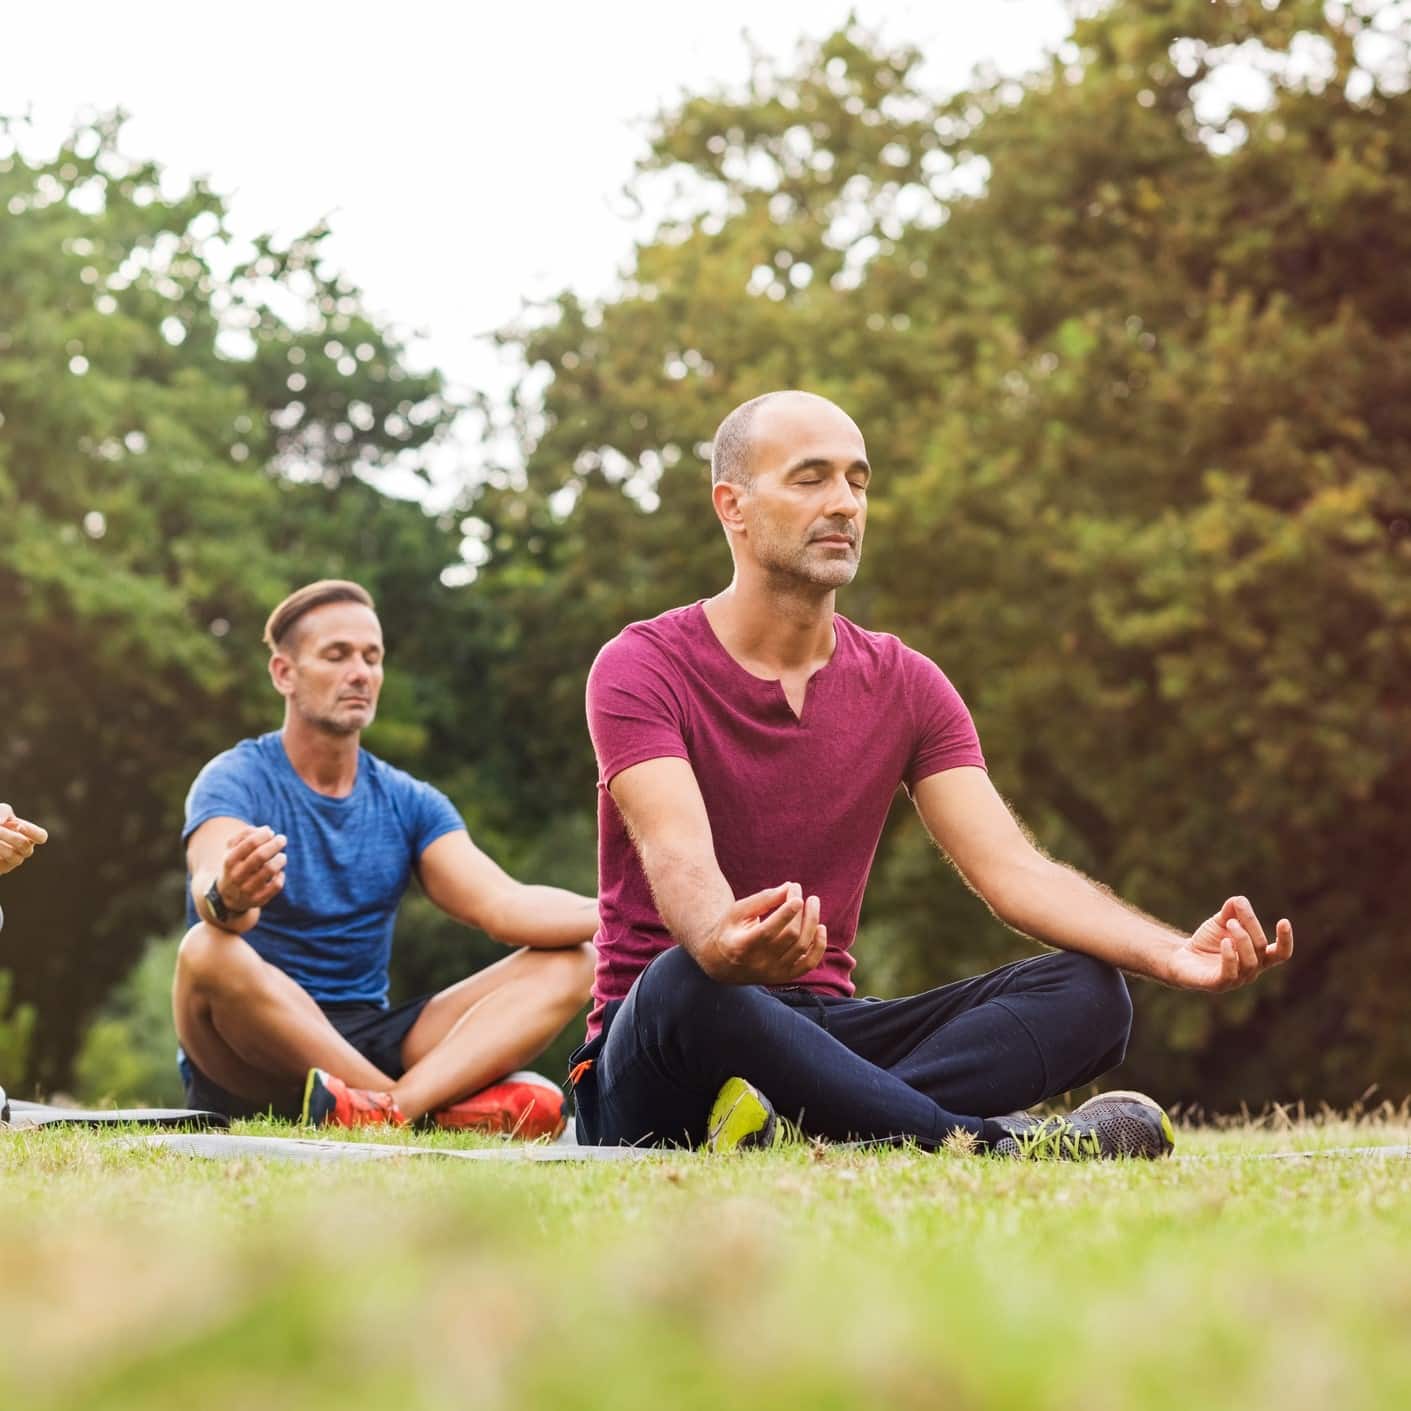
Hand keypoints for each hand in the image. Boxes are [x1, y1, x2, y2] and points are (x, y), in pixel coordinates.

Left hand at [0, 803, 47, 876]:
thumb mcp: (0, 811)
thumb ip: (5, 813)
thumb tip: (8, 825)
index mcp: (29, 835)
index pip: (41, 836)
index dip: (32, 832)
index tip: (18, 826)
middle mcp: (24, 849)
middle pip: (25, 846)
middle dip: (9, 837)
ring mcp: (13, 860)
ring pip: (12, 855)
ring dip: (0, 845)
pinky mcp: (2, 868)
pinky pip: (1, 862)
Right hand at [217, 825, 287, 913]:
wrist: (227, 896)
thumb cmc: (235, 864)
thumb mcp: (232, 848)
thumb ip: (246, 834)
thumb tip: (267, 830)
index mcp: (229, 860)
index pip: (250, 843)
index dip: (264, 835)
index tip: (270, 832)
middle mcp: (236, 876)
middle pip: (260, 855)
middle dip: (275, 844)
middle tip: (282, 839)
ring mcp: (246, 889)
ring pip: (270, 870)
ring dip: (280, 859)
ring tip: (282, 856)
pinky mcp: (258, 900)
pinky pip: (276, 885)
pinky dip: (281, 875)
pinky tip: (279, 872)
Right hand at [701, 881, 827, 985]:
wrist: (723, 964)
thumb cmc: (730, 931)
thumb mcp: (737, 912)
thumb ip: (762, 899)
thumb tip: (789, 887)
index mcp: (742, 946)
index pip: (768, 931)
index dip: (785, 912)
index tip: (796, 893)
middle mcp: (759, 964)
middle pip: (790, 935)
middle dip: (800, 911)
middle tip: (799, 891)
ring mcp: (774, 973)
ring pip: (802, 947)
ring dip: (812, 922)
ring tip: (813, 902)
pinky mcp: (785, 977)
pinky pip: (809, 964)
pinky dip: (819, 946)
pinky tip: (820, 927)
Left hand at [1167, 896, 1293, 991]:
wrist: (1182, 957)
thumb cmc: (1208, 941)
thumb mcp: (1221, 921)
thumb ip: (1232, 911)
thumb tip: (1240, 900)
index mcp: (1258, 957)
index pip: (1281, 954)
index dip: (1286, 940)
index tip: (1284, 921)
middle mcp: (1251, 971)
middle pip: (1261, 948)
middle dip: (1250, 927)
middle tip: (1233, 917)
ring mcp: (1237, 980)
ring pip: (1250, 962)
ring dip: (1242, 939)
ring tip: (1230, 923)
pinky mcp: (1218, 985)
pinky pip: (1230, 973)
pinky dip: (1230, 956)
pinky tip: (1225, 942)